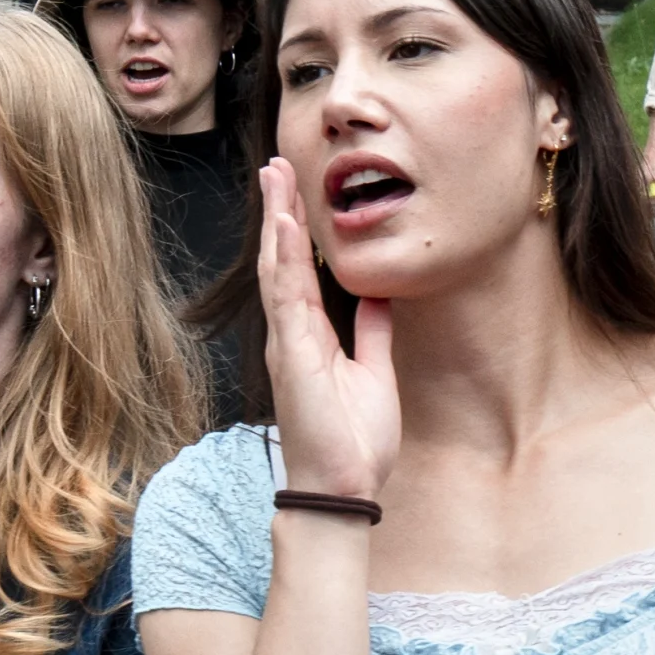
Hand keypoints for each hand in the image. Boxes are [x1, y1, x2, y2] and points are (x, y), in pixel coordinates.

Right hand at [254, 158, 398, 500]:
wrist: (344, 488)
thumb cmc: (354, 440)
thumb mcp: (374, 372)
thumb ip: (372, 332)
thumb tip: (379, 295)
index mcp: (314, 337)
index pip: (301, 270)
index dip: (297, 229)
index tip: (295, 190)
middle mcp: (295, 334)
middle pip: (281, 260)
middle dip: (279, 211)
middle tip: (275, 165)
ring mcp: (290, 343)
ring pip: (278, 270)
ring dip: (277, 222)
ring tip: (275, 178)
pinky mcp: (294, 356)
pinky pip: (287, 298)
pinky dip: (283, 260)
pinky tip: (283, 226)